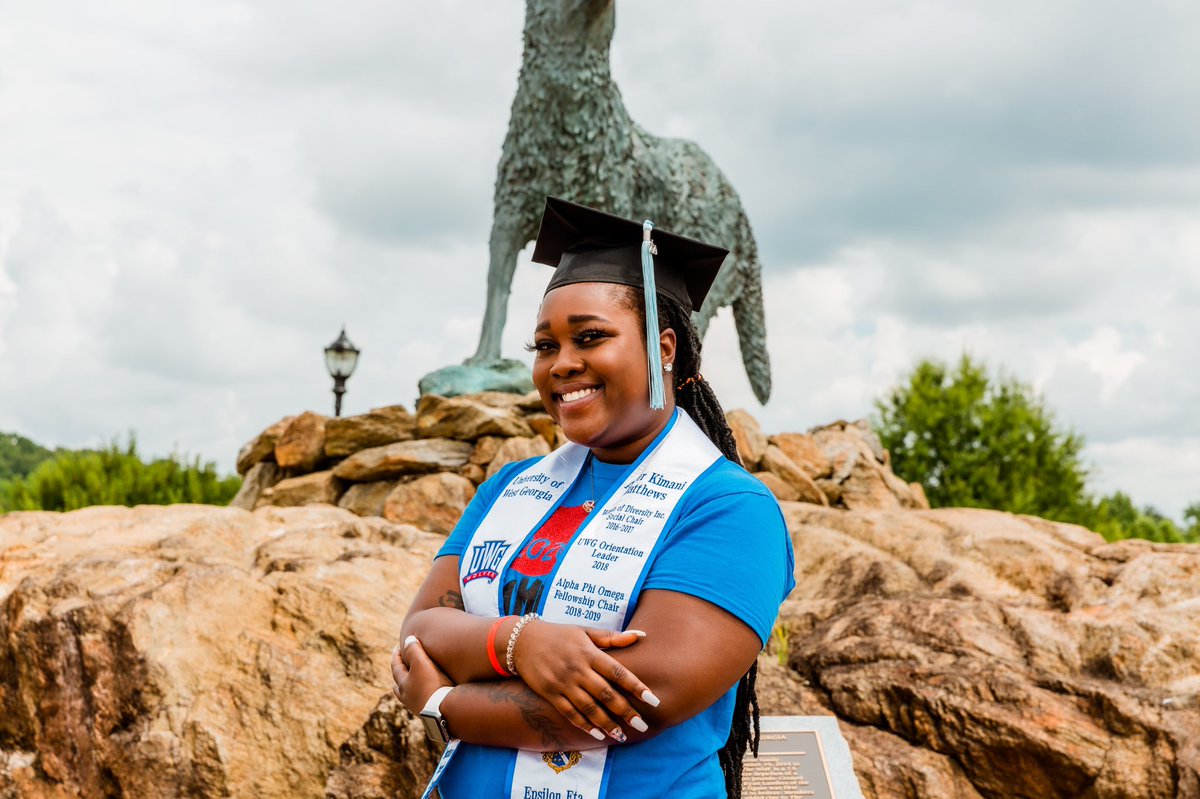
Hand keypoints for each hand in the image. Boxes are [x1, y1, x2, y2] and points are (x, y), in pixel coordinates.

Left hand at [391, 636, 452, 714]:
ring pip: (407, 695)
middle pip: (398, 684)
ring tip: (412, 682)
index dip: (397, 654)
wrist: (444, 711)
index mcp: (402, 683)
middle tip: (402, 665)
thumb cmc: (431, 684)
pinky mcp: (427, 713)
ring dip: (408, 686)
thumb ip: (413, 649)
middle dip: (399, 673)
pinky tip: (427, 695)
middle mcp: (406, 696)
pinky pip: (420, 701)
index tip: (398, 646)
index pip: (395, 666)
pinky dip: (420, 695)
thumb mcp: (421, 663)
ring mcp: (416, 706)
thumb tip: (408, 639)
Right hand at [512, 621, 659, 742]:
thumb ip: (613, 638)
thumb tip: (641, 635)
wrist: (523, 641)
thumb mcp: (585, 631)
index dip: (636, 686)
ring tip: (622, 735)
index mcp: (589, 652)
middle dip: (625, 711)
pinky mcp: (550, 693)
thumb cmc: (560, 635)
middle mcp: (578, 669)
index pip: (618, 672)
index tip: (652, 700)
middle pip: (606, 693)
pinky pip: (569, 712)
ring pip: (589, 707)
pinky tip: (598, 734)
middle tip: (642, 725)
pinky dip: (584, 724)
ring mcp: (563, 683)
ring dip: (607, 723)